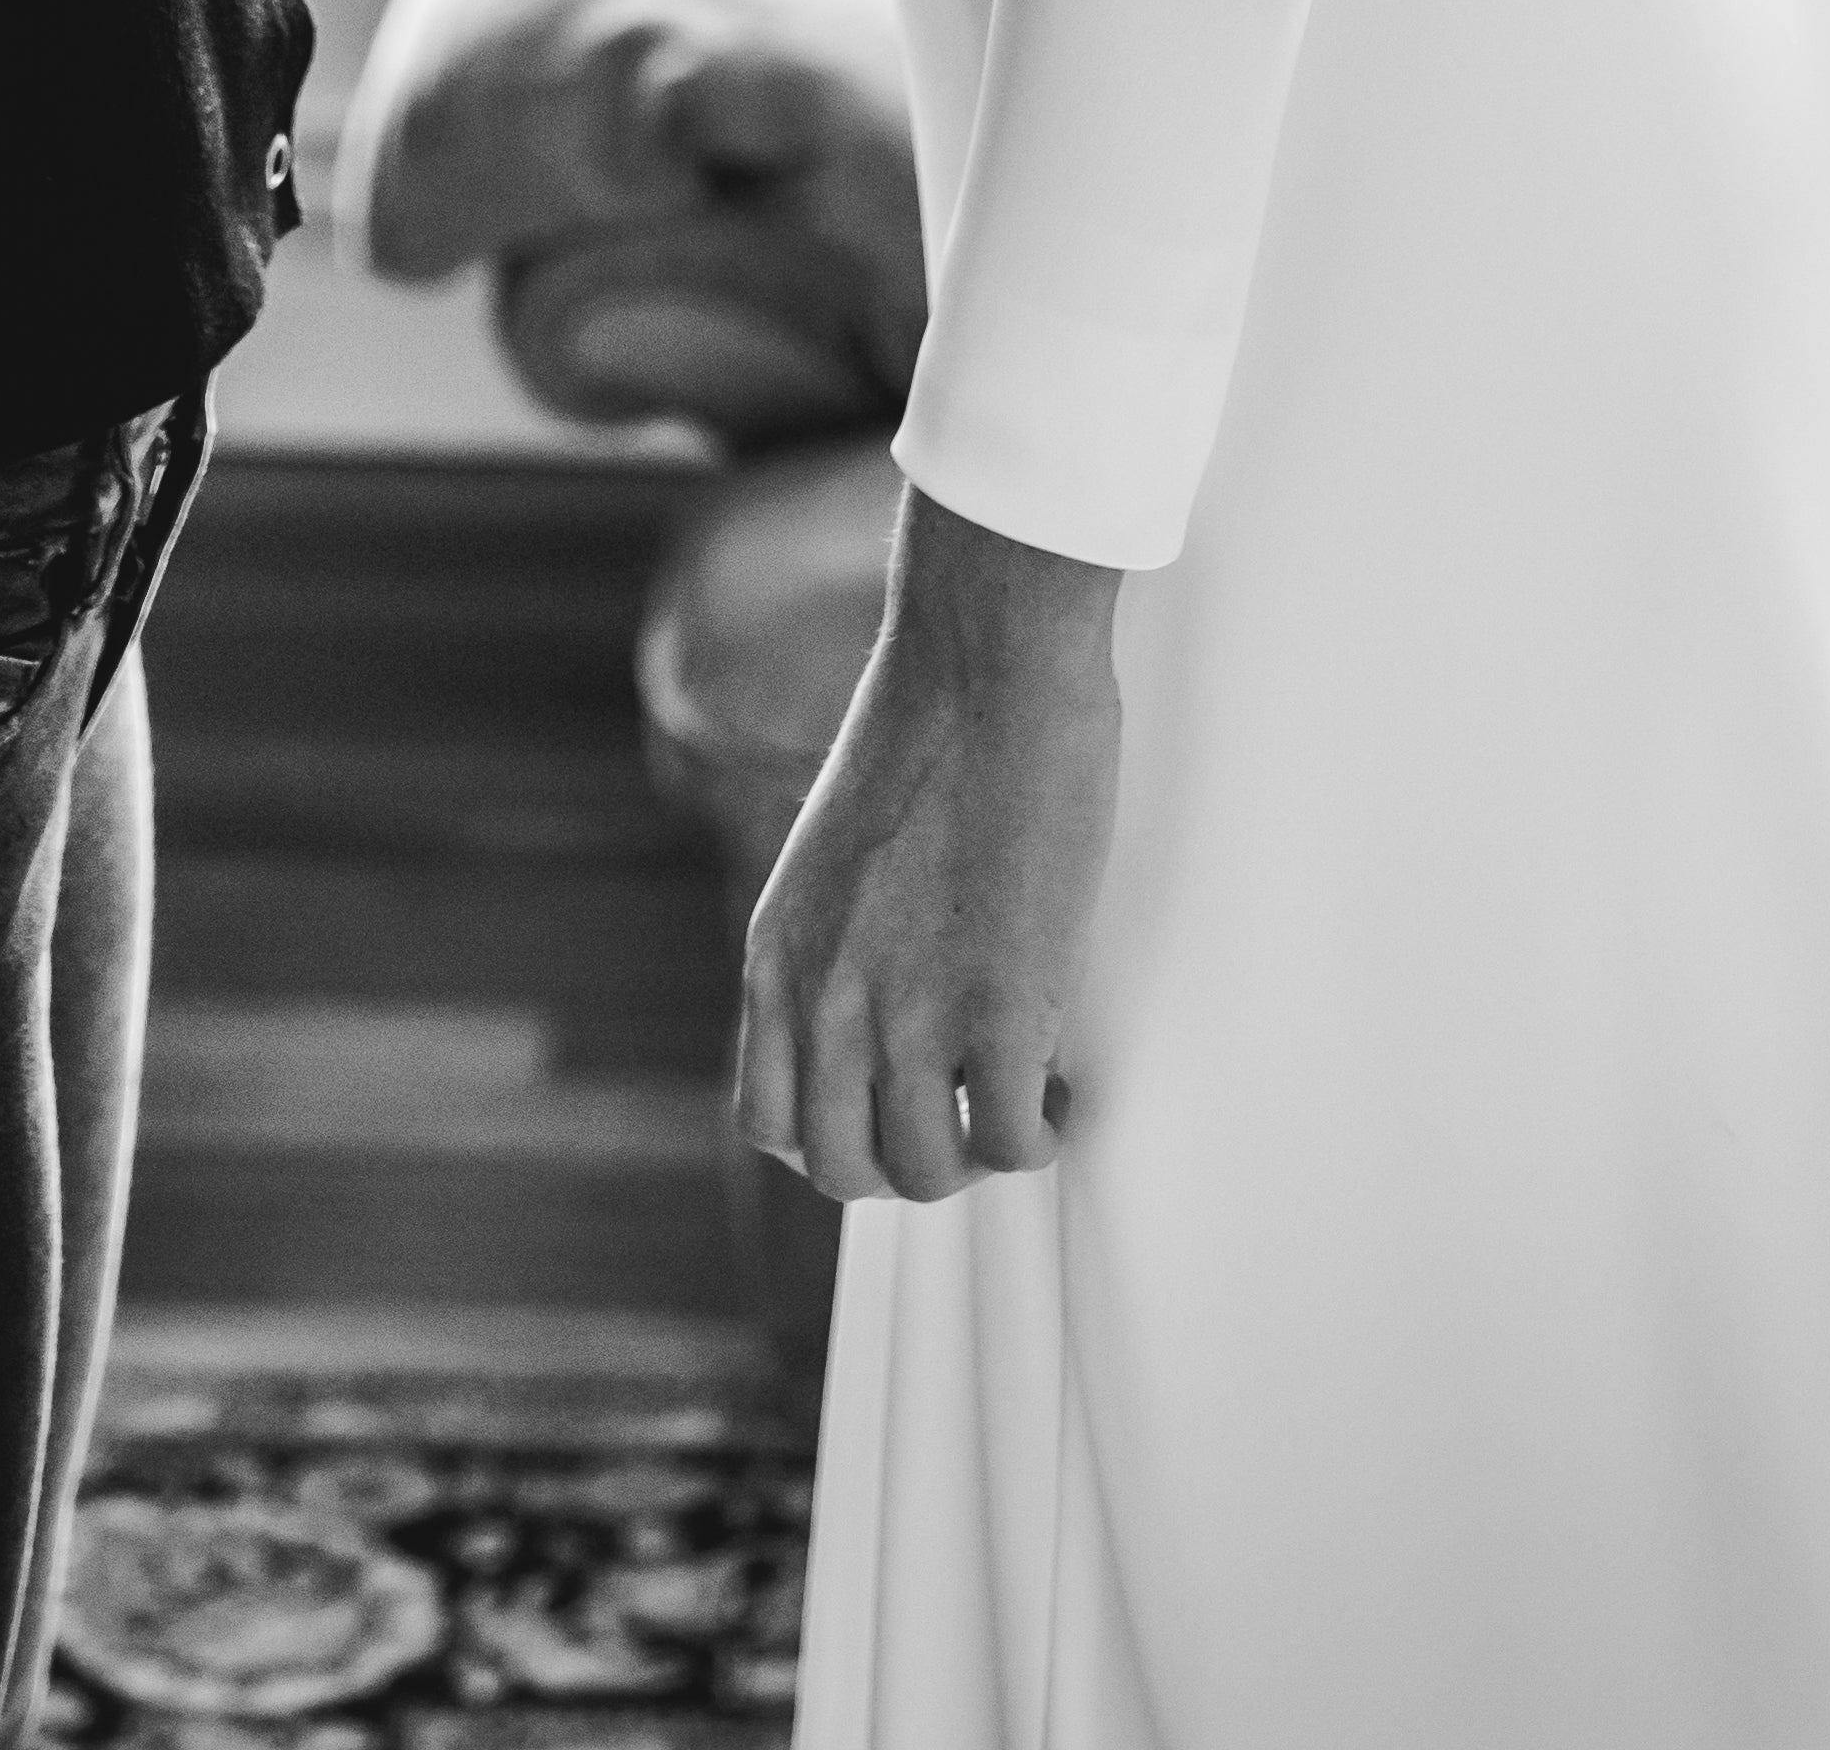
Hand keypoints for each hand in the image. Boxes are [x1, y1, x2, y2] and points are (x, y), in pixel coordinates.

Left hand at [735, 491, 1120, 1201]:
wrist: (986, 658)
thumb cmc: (933, 720)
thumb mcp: (836, 847)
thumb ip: (839, 935)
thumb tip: (889, 994)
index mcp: (778, 954)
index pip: (769, 1121)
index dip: (837, 1141)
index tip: (893, 1114)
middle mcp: (825, 998)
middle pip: (843, 1168)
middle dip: (910, 1163)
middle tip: (965, 1119)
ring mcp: (906, 1010)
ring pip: (926, 1171)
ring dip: (978, 1157)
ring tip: (1020, 1104)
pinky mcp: (996, 1005)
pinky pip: (1008, 1137)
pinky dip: (1038, 1137)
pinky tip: (1059, 1094)